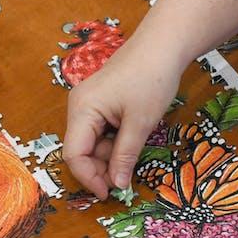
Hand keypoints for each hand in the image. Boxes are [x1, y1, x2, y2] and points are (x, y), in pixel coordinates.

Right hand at [62, 44, 182, 198]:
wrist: (163, 44)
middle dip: (101, 167)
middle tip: (126, 179)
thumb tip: (117, 185)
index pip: (74, 154)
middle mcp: (78, 107)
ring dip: (111, 155)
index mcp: (82, 110)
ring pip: (93, 142)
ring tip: (135, 153)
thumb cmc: (152, 78)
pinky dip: (115, 142)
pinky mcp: (100, 102)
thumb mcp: (140, 123)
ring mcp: (88, 104)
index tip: (110, 194)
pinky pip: (101, 131)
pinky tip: (132, 139)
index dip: (89, 178)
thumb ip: (125, 156)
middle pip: (81, 149)